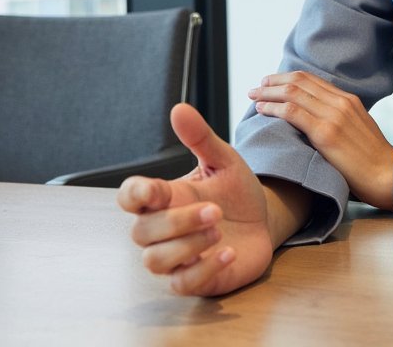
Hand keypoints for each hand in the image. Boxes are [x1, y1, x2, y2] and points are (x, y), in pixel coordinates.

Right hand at [118, 104, 300, 296]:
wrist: (262, 219)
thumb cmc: (235, 190)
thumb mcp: (223, 160)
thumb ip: (200, 137)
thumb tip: (179, 109)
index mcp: (165, 196)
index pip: (130, 197)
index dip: (135, 195)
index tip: (154, 189)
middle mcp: (163, 228)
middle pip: (142, 232)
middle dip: (177, 221)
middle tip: (215, 209)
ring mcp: (176, 256)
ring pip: (156, 260)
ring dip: (187, 245)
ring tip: (220, 229)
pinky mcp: (194, 279)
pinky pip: (182, 284)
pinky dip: (204, 269)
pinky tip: (228, 252)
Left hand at [249, 71, 392, 211]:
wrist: (387, 175)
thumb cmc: (371, 160)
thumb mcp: (358, 130)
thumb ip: (340, 119)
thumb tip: (318, 121)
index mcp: (349, 99)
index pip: (312, 79)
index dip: (287, 78)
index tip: (271, 83)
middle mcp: (340, 102)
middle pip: (300, 81)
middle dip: (274, 82)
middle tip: (257, 86)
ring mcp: (333, 115)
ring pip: (293, 92)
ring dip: (269, 92)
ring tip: (253, 96)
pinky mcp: (326, 133)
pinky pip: (293, 112)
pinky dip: (273, 107)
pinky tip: (262, 110)